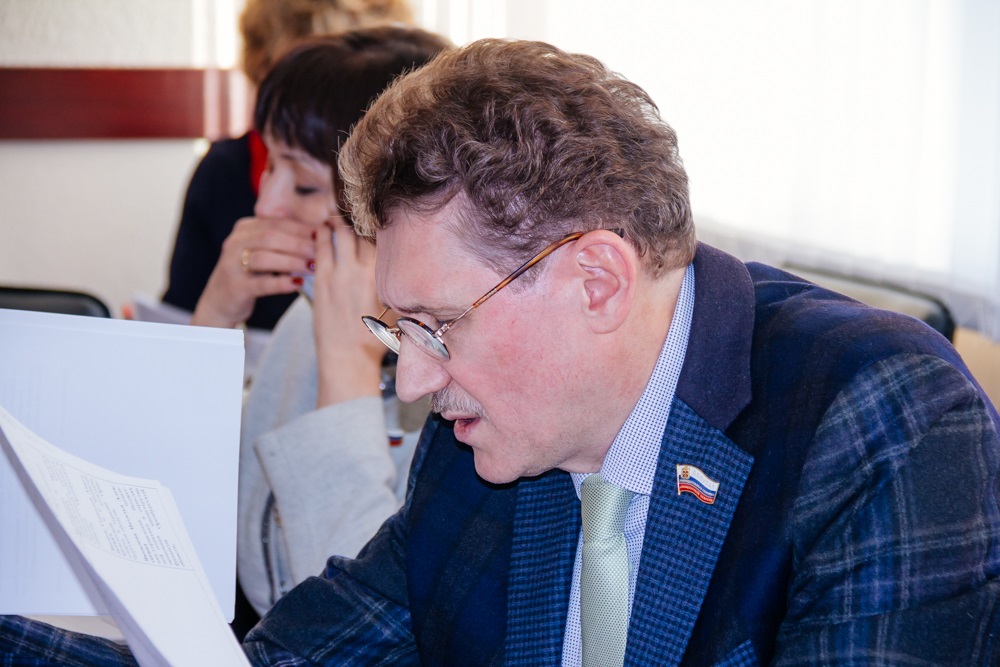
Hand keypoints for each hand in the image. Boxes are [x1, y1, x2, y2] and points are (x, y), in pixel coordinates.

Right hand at [191, 216, 315, 328]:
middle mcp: (235, 243)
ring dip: (292, 262)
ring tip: (312, 267)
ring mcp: (232, 265)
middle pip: (271, 237)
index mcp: (244, 229)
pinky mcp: (235, 287)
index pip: (277, 223)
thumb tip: (318, 234)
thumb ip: (282, 241)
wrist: (220, 302)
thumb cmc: (249, 274)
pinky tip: (297, 283)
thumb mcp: (261, 251)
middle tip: (320, 252)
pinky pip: (261, 283)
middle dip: (299, 244)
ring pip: (265, 258)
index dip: (301, 229)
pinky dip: (281, 283)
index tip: (323, 236)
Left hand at [312, 216, 383, 406]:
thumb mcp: (399, 310)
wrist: (348, 358)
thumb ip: (402, 285)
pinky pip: (321, 246)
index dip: (380, 224)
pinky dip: (322, 234)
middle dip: (358, 218)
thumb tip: (410, 268)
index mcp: (385, 275)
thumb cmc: (375, 338)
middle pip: (362, 229)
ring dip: (338, 222)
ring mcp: (340, 272)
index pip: (383, 237)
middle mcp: (364, 269)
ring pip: (340, 233)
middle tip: (354, 212)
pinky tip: (322, 229)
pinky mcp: (322, 279)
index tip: (377, 217)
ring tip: (336, 217)